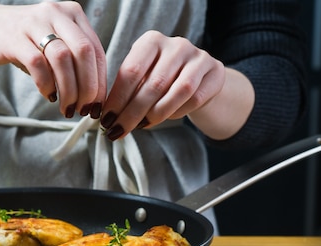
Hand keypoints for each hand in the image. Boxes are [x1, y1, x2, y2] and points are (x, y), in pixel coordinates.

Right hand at [0, 1, 106, 118]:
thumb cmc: (26, 42)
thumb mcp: (55, 44)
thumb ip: (75, 62)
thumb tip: (94, 97)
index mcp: (73, 14)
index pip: (96, 50)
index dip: (100, 81)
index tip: (98, 104)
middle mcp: (56, 14)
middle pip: (84, 53)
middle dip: (88, 87)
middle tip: (85, 109)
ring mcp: (35, 23)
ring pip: (63, 59)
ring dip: (69, 89)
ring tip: (67, 107)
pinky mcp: (14, 37)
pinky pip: (37, 64)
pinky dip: (46, 84)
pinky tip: (48, 96)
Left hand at [100, 31, 227, 140]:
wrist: (199, 78)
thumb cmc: (162, 80)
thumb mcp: (142, 79)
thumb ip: (127, 93)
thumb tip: (108, 119)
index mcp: (151, 41)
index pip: (131, 71)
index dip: (117, 99)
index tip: (106, 120)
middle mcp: (176, 44)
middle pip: (153, 84)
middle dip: (132, 112)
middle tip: (119, 130)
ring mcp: (198, 56)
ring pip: (177, 92)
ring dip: (156, 114)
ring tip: (141, 126)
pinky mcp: (215, 72)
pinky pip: (194, 99)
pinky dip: (177, 112)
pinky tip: (165, 118)